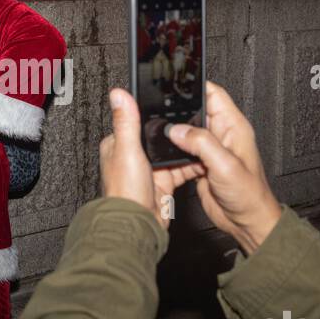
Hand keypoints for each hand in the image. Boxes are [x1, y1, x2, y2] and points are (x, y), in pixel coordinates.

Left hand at [99, 89, 202, 230]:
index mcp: (118, 144)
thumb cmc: (125, 191)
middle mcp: (133, 156)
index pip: (137, 119)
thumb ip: (126, 121)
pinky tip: (201, 158)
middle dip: (174, 129)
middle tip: (192, 119)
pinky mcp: (163, 181)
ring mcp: (150, 169)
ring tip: (200, 136)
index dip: (153, 111)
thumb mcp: (127, 150)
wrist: (138, 224)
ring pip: (172, 150)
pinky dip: (191, 163)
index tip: (169, 103)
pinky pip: (181, 167)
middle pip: (158, 134)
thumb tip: (118, 94)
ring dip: (185, 146)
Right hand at [161, 82, 281, 252]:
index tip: (176, 83)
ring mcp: (210, 150)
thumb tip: (178, 129)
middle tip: (161, 112)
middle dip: (178, 110)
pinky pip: (182, 150)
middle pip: (195, 110)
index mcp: (234, 127)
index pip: (214, 94)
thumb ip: (202, 143)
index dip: (195, 85)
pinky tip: (167, 154)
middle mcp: (222, 135)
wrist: (247, 222)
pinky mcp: (200, 164)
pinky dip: (173, 151)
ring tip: (161, 133)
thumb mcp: (226, 165)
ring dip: (175, 133)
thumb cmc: (250, 195)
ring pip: (186, 131)